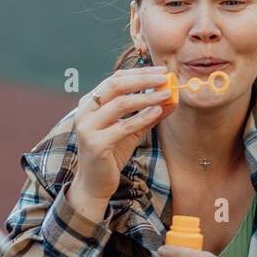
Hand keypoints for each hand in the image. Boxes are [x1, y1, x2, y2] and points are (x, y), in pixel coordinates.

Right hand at [73, 66, 170, 205]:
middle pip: (115, 86)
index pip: (115, 80)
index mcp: (89, 104)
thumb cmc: (110, 156)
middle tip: (164, 78)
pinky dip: (142, 117)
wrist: (94, 184)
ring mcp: (88, 128)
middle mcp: (85, 112)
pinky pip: (124, 126)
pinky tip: (157, 111)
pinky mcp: (96, 144)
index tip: (161, 72)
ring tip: (166, 94)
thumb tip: (171, 99)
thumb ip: (147, 115)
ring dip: (146, 97)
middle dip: (142, 79)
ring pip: (120, 104)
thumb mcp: (131, 131)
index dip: (139, 73)